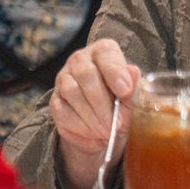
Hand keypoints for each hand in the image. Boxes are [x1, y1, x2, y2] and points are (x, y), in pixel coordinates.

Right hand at [50, 39, 141, 188]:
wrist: (105, 126)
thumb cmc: (122, 103)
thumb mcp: (134, 97)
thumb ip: (134, 88)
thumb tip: (132, 75)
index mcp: (103, 53)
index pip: (105, 53)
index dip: (115, 71)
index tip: (124, 91)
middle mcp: (80, 61)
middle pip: (85, 73)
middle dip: (102, 103)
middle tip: (116, 124)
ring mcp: (63, 80)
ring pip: (72, 92)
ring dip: (92, 117)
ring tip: (107, 132)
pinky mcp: (55, 101)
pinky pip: (62, 111)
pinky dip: (81, 127)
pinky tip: (94, 135)